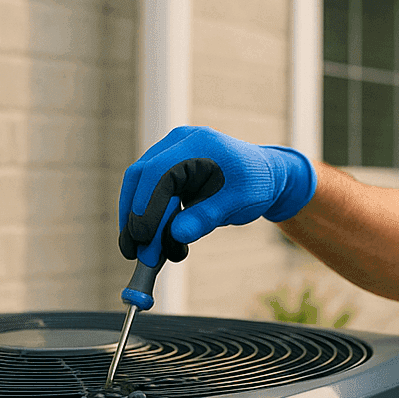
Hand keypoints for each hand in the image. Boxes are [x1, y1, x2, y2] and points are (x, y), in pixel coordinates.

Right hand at [118, 127, 316, 261]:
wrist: (264, 175)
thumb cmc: (254, 185)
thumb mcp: (237, 203)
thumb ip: (207, 217)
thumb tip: (176, 235)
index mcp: (198, 143)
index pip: (159, 172)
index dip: (147, 206)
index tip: (143, 239)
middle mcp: (177, 143)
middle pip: (140, 177)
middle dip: (134, 216)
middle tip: (135, 252)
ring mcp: (169, 154)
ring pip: (138, 186)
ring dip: (136, 220)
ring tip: (145, 254)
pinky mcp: (166, 170)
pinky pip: (147, 192)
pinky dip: (147, 217)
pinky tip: (154, 241)